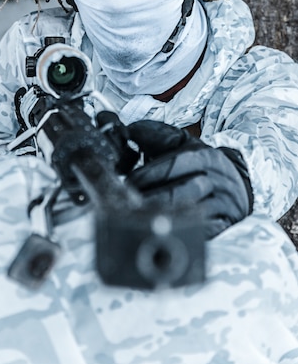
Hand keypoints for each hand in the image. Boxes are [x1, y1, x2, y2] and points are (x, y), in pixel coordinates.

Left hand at [126, 120, 253, 238]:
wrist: (236, 182)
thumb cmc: (200, 164)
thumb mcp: (184, 144)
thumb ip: (157, 136)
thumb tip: (128, 132)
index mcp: (204, 156)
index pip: (175, 163)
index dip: (150, 173)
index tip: (129, 182)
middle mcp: (217, 179)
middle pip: (184, 189)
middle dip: (154, 197)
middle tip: (129, 202)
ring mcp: (223, 203)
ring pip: (194, 212)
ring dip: (165, 216)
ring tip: (142, 217)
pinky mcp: (225, 224)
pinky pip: (204, 231)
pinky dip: (183, 231)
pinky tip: (164, 231)